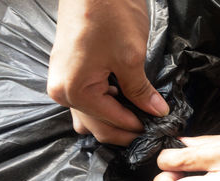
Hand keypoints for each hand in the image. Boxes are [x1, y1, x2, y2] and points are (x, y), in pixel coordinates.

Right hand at [47, 0, 168, 145]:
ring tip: (139, 117)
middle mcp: (62, 91)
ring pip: (90, 115)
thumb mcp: (131, 58)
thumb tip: (157, 112)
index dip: (136, 127)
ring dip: (114, 120)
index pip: (110, 120)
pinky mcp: (70, 72)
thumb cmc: (109, 13)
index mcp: (74, 90)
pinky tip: (124, 101)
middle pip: (96, 125)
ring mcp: (63, 81)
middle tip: (150, 128)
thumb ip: (141, 91)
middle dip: (124, 129)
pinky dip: (106, 105)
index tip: (157, 128)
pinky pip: (87, 100)